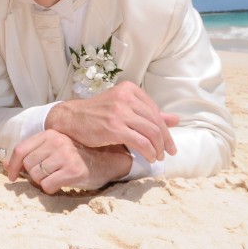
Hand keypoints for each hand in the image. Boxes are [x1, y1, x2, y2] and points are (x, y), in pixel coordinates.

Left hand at [6, 130, 131, 193]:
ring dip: (42, 182)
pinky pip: (47, 185)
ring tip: (55, 177)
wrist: (106, 161)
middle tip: (46, 175)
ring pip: (36, 176)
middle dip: (33, 175)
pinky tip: (60, 184)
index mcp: (49, 134)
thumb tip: (5, 165)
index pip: (20, 150)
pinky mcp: (73, 170)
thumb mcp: (53, 149)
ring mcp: (65, 155)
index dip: (12, 165)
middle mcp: (57, 142)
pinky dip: (50, 189)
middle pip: (28, 165)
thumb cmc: (76, 156)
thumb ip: (31, 154)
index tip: (12, 176)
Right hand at [47, 81, 178, 162]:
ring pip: (151, 131)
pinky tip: (148, 158)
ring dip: (158, 148)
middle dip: (165, 140)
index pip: (155, 110)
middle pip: (155, 121)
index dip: (165, 128)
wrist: (71, 118)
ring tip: (157, 157)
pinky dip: (148, 152)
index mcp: (129, 90)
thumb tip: (176, 120)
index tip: (169, 143)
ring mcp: (120, 112)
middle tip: (168, 152)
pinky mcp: (114, 127)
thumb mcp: (123, 109)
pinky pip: (140, 141)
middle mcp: (126, 98)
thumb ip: (148, 113)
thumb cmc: (98, 114)